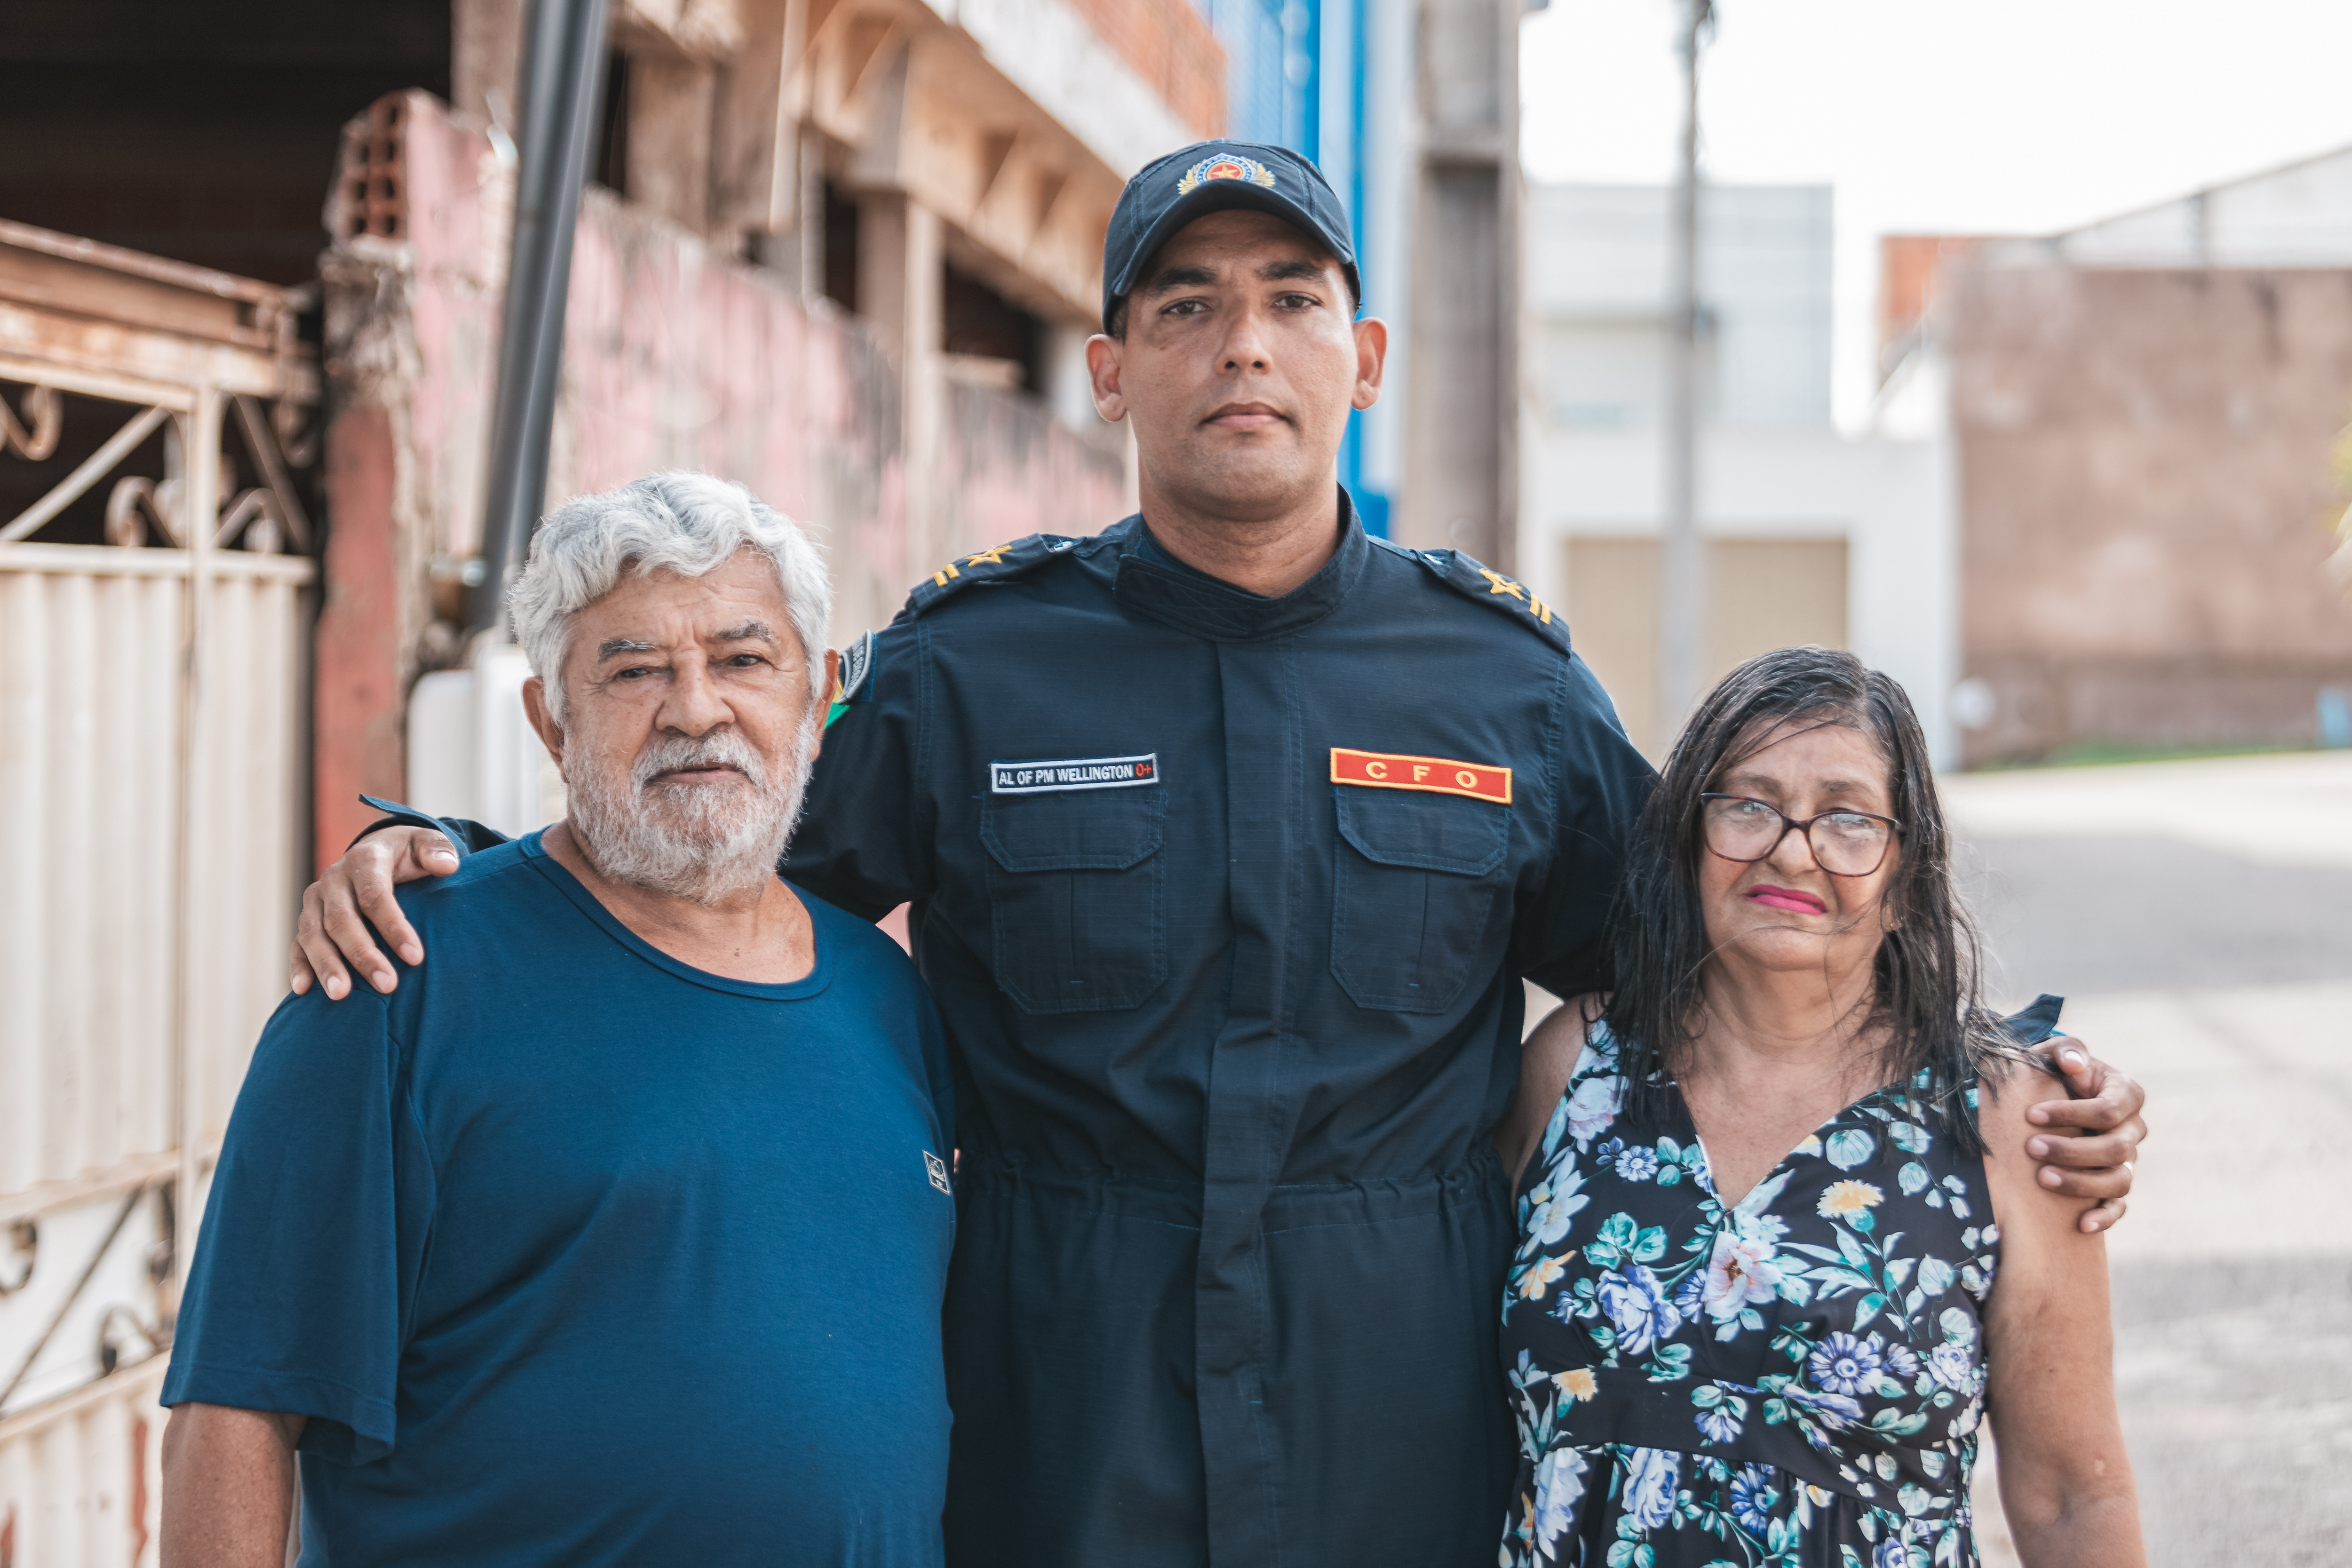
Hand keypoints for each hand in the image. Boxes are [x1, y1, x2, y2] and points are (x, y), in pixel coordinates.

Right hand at [289, 827, 460, 998]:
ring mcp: (315, 901)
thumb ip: (436, 850)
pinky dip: (298, 965)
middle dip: (362, 954)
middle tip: (387, 985)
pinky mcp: (307, 919)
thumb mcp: (425, 843)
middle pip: (341, 919)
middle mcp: (334, 879)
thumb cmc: (407, 854)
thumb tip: (448, 866)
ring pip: (313, 934)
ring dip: (327, 965)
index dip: (393, 926)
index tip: (415, 957)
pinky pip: (297, 943)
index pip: (375, 895)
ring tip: (341, 995)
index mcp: (364, 860)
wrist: (377, 850)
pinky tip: (302, 990)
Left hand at [2023, 1036, 2145, 1233]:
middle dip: (2072, 1150)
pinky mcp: (2116, 1184)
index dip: (2072, 1113)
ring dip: (2081, 1182)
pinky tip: (2080, 1224)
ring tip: (2042, 1178)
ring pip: (2119, 1180)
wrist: (2051, 1098)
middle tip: (2031, 1148)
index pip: (2108, 1110)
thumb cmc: (2055, 1072)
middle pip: (2116, 1148)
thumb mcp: (2058, 1054)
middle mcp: (2133, 1129)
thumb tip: (2073, 1063)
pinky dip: (2104, 1216)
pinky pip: (2119, 1206)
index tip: (2031, 1114)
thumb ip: (2066, 1050)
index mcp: (2125, 1094)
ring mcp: (2128, 1160)